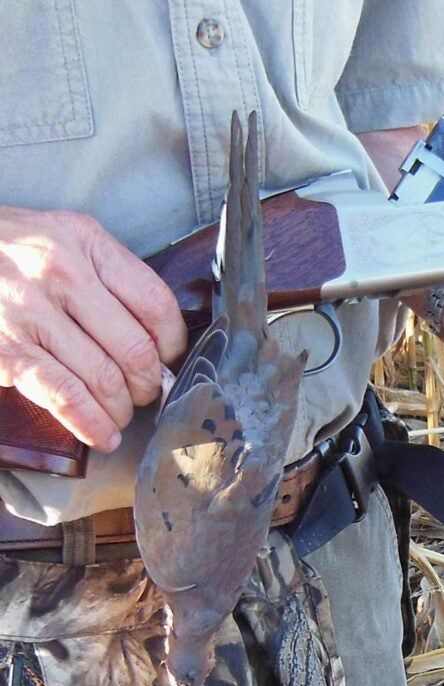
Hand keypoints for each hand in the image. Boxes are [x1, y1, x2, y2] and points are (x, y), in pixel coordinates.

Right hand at [0, 206, 186, 451]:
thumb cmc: (8, 250)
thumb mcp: (61, 237)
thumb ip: (106, 275)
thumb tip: (154, 337)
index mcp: (86, 242)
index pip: (155, 302)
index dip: (173, 342)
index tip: (171, 359)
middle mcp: (62, 273)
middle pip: (135, 347)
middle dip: (148, 383)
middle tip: (145, 394)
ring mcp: (30, 312)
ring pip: (104, 377)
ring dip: (121, 409)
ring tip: (120, 416)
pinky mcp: (6, 350)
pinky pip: (63, 395)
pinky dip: (90, 423)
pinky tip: (102, 437)